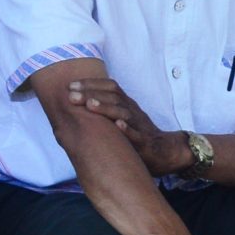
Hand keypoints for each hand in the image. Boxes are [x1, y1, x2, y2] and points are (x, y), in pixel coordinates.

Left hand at [62, 78, 191, 175]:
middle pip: (114, 97)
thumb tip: (75, 103)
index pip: (111, 87)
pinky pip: (137, 134)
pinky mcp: (145, 142)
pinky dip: (127, 129)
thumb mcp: (123, 116)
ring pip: (123, 113)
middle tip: (71, 95)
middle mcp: (132, 111)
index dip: (92, 84)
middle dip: (92, 94)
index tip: (71, 85)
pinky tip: (118, 125)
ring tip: (90, 105)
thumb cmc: (137, 132)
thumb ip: (105, 108)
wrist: (164, 150)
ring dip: (106, 108)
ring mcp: (139, 125)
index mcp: (126, 104)